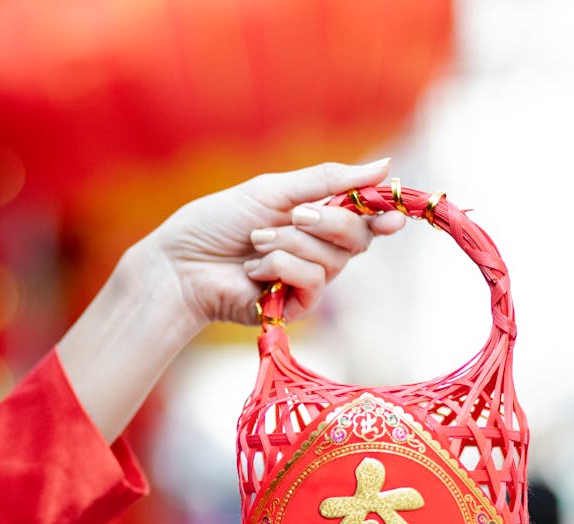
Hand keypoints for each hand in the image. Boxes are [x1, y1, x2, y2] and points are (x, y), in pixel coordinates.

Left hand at [59, 160, 406, 441]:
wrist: (180, 262)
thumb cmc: (217, 222)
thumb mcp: (273, 190)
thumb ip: (328, 180)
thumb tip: (384, 165)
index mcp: (314, 219)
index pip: (364, 217)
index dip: (382, 214)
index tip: (394, 212)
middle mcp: (316, 251)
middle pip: (358, 237)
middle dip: (330, 222)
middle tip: (295, 216)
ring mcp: (305, 281)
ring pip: (332, 261)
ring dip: (290, 244)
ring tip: (255, 242)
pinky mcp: (292, 308)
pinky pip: (311, 283)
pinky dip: (281, 268)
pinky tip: (253, 269)